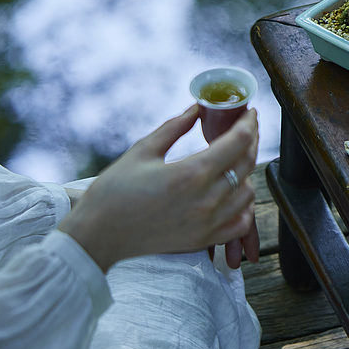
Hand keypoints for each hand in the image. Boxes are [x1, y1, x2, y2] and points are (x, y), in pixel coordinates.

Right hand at [59, 105, 259, 271]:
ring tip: (235, 160)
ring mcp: (207, 223)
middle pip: (246, 164)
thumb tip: (198, 108)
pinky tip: (234, 194)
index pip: (237, 142)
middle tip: (246, 129)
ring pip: (248, 193)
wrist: (97, 234)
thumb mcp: (143, 150)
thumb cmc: (114, 191)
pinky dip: (244, 206)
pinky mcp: (203, 240)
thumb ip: (176, 127)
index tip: (250, 112)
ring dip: (246, 173)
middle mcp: (206, 199)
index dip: (248, 122)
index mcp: (191, 173)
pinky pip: (240, 222)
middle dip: (251, 141)